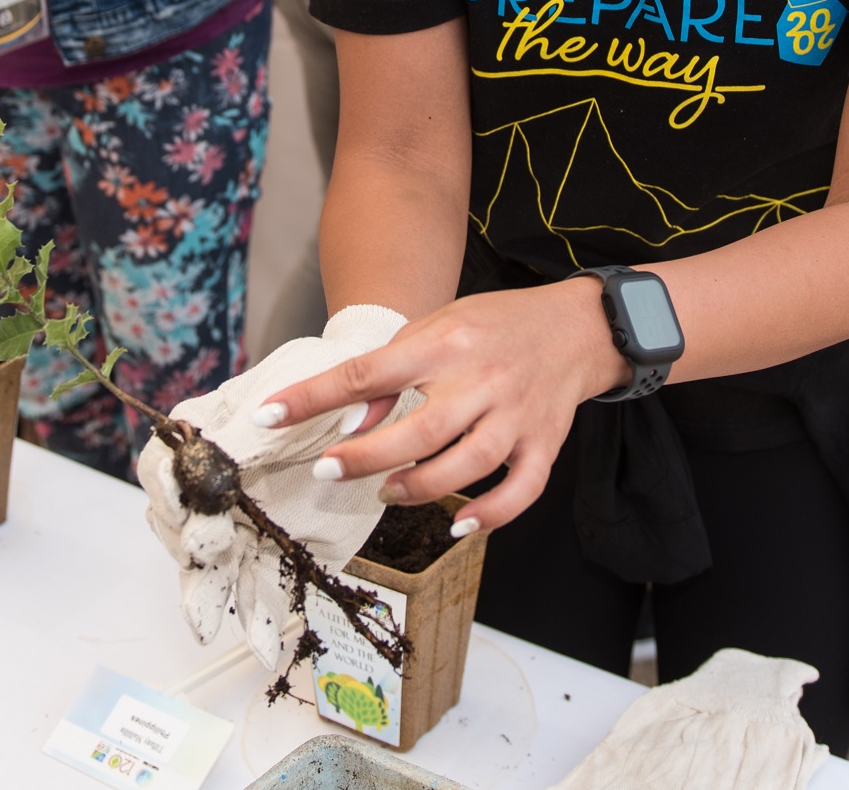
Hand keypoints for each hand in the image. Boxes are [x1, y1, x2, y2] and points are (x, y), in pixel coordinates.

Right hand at [136, 305, 418, 667]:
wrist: (377, 395)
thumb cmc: (319, 381)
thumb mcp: (284, 394)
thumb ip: (245, 437)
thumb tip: (205, 460)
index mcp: (204, 441)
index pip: (162, 473)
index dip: (168, 493)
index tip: (185, 506)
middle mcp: (218, 490)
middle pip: (180, 533)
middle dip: (190, 554)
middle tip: (212, 555)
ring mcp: (249, 524)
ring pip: (215, 572)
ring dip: (214, 599)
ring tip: (215, 624)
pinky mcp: (286, 551)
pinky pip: (265, 593)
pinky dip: (262, 623)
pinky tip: (266, 647)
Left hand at [258, 277, 629, 537]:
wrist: (579, 326)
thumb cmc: (495, 326)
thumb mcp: (437, 325)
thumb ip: (394, 369)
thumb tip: (352, 417)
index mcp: (444, 344)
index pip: (366, 373)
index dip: (313, 397)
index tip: (269, 416)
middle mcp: (481, 380)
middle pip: (416, 431)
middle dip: (363, 457)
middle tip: (327, 468)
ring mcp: (516, 416)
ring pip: (464, 466)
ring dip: (417, 487)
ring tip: (388, 488)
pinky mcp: (543, 445)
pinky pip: (519, 492)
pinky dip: (488, 515)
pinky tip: (456, 523)